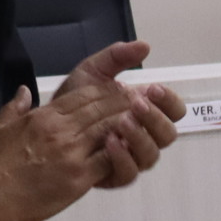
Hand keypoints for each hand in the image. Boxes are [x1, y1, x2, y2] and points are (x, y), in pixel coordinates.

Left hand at [55, 40, 183, 186]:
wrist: (46, 123)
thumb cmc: (75, 100)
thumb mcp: (94, 71)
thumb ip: (117, 57)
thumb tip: (144, 46)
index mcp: (147, 113)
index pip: (174, 111)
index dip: (169, 101)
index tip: (153, 88)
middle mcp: (145, 137)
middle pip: (168, 135)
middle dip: (155, 118)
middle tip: (136, 103)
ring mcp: (132, 157)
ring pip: (151, 155)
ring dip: (140, 137)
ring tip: (121, 121)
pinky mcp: (115, 175)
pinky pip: (129, 173)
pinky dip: (122, 158)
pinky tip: (109, 141)